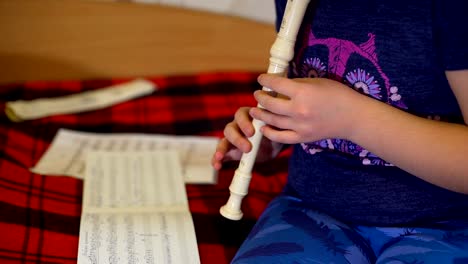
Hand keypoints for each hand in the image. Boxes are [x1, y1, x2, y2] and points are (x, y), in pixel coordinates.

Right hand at [211, 106, 282, 169]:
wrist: (273, 145)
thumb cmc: (275, 132)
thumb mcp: (277, 128)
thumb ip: (273, 125)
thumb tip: (271, 124)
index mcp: (248, 116)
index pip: (240, 115)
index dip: (244, 123)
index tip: (252, 133)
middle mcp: (237, 125)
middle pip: (230, 129)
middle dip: (237, 139)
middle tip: (248, 148)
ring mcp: (232, 139)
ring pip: (223, 141)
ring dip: (221, 148)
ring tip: (220, 156)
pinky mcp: (230, 151)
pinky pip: (221, 155)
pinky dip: (217, 159)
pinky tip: (217, 166)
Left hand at [251, 74, 365, 143]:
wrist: (353, 117)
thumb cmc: (338, 95)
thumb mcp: (317, 82)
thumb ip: (297, 84)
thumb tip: (280, 85)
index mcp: (302, 92)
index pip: (276, 84)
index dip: (265, 80)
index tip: (261, 79)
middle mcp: (298, 110)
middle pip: (270, 103)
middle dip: (260, 97)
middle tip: (257, 94)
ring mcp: (299, 126)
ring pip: (272, 120)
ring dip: (260, 114)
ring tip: (255, 110)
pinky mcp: (303, 137)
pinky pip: (280, 137)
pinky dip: (269, 133)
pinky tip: (263, 128)